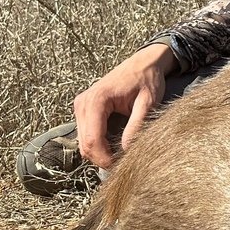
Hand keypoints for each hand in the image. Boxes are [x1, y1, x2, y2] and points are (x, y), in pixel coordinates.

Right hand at [73, 42, 176, 168]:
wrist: (143, 62)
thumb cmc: (147, 79)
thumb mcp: (148, 102)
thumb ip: (136, 125)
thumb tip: (126, 150)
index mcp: (96, 100)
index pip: (92, 140)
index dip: (104, 159)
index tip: (120, 167)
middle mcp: (83, 103)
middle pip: (84, 145)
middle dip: (102, 158)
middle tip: (123, 164)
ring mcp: (80, 106)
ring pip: (83, 142)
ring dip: (99, 153)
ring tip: (120, 155)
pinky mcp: (83, 109)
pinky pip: (85, 134)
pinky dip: (97, 144)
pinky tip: (114, 144)